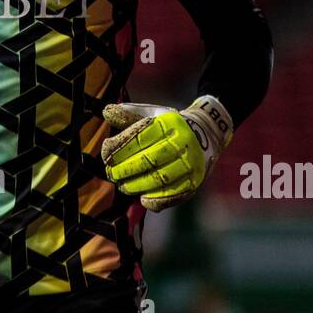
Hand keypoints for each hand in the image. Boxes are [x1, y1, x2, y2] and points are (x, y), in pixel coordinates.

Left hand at [100, 95, 234, 210]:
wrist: (207, 132)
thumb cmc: (170, 125)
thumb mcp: (153, 115)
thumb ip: (129, 115)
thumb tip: (107, 112)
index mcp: (169, 123)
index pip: (139, 137)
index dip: (119, 147)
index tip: (106, 154)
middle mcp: (182, 142)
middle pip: (148, 159)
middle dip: (125, 169)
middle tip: (112, 174)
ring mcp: (191, 162)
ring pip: (160, 178)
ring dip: (137, 185)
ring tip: (123, 186)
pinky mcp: (195, 180)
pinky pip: (174, 194)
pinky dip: (157, 199)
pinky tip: (143, 199)